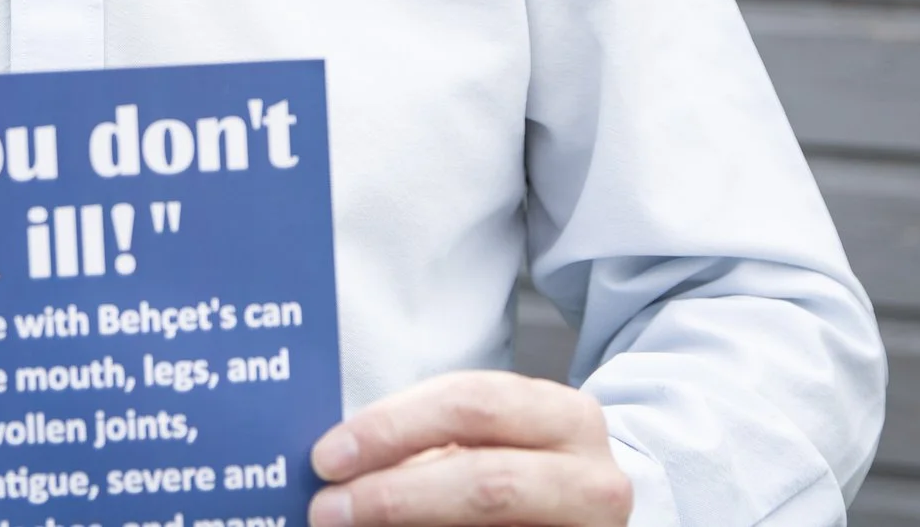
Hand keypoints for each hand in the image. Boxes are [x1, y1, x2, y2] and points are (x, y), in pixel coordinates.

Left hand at [308, 371, 630, 526]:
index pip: (469, 404)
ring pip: (493, 517)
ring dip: (410, 523)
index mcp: (565, 418)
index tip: (327, 455)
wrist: (583, 516)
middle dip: (395, 496)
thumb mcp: (486, 443)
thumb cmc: (523, 471)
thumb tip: (337, 462)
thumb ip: (425, 445)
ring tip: (351, 525)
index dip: (392, 427)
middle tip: (328, 507)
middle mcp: (592, 478)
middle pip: (486, 481)